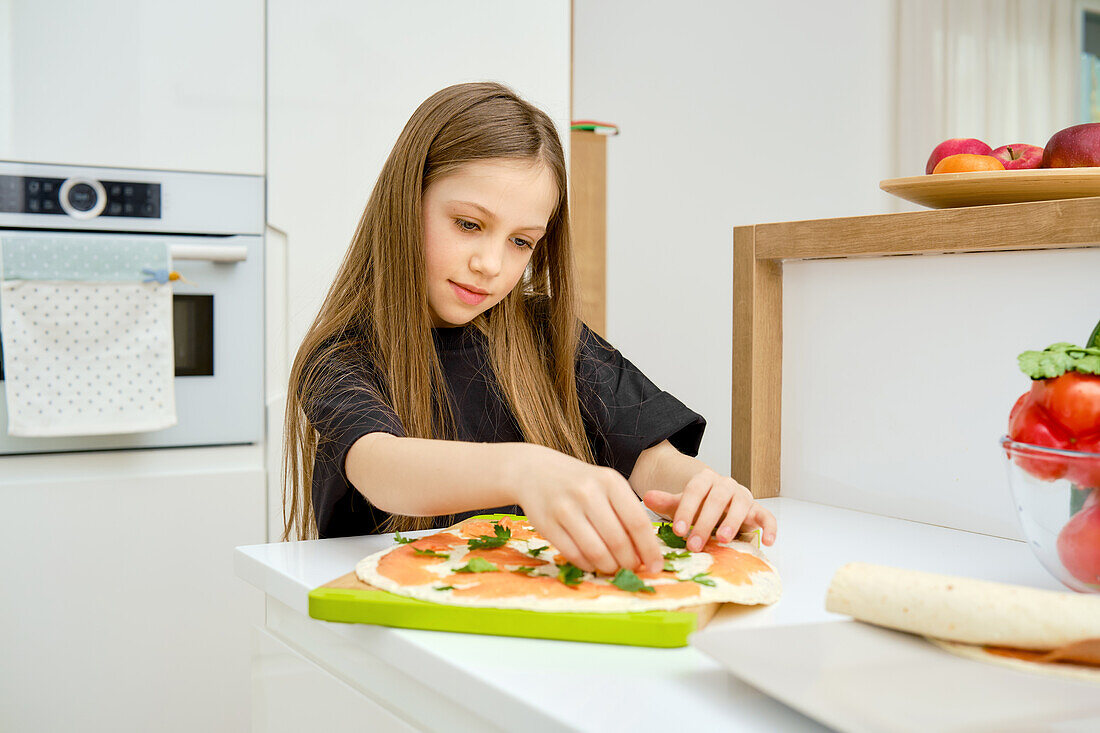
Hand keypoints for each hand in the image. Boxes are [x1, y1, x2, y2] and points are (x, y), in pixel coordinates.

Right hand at [511, 445, 664, 574]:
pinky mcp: (546, 523)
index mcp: (610, 481)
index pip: (637, 522)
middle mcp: (588, 493)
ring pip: (596, 551)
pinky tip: (593, 563)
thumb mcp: (606, 486)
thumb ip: (626, 513)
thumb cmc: (580, 482)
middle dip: (630, 562)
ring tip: (613, 567)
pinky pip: (574, 554)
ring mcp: (565, 508)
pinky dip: (588, 565)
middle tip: (632, 569)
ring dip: (609, 566)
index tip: (656, 566)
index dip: (649, 549)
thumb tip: (646, 551)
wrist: (536, 470)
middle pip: (618, 540)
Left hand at [642, 469, 776, 550]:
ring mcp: (743, 497)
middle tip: (693, 544)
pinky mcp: (757, 510)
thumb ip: (666, 501)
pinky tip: (767, 542)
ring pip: (741, 505)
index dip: (686, 510)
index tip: (677, 530)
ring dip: (732, 523)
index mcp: (705, 479)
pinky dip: (770, 528)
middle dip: (704, 523)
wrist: (717, 505)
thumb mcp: (681, 504)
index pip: (695, 490)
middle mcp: (726, 485)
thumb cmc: (698, 508)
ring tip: (723, 540)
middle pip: (716, 500)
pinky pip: (767, 517)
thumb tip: (647, 498)